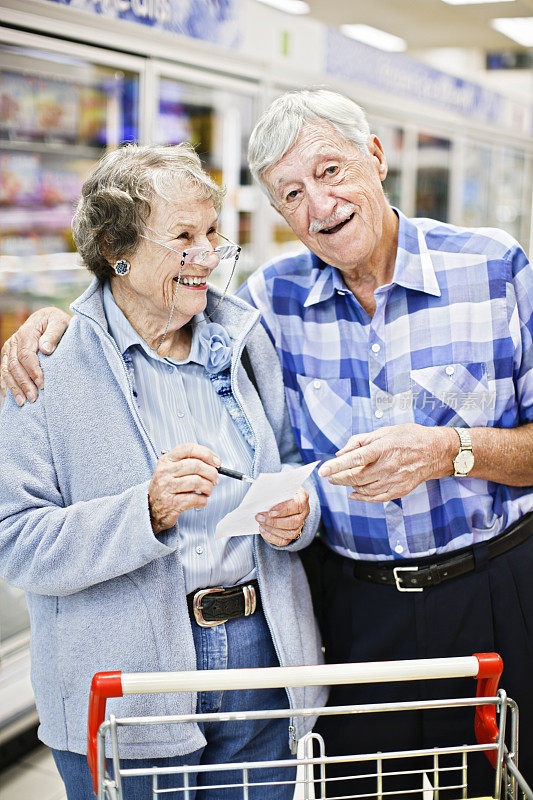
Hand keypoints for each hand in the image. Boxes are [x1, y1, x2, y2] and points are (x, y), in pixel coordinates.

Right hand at [0, 307, 70, 405]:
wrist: (47, 318)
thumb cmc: (56, 322)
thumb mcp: (60, 322)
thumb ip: (54, 334)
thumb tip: (46, 349)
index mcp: (26, 333)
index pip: (26, 355)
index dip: (33, 371)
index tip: (42, 384)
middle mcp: (14, 341)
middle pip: (15, 366)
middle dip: (23, 383)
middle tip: (34, 398)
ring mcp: (9, 349)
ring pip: (6, 371)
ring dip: (14, 388)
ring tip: (23, 402)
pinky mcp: (8, 356)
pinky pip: (3, 372)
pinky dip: (6, 386)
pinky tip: (9, 398)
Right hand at [148, 444, 220, 533]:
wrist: (152, 509)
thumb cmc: (168, 487)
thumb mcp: (173, 470)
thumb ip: (191, 462)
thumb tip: (215, 463)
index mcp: (166, 460)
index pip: (189, 449)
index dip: (206, 453)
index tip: (217, 462)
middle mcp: (165, 472)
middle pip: (196, 465)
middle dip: (211, 473)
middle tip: (215, 479)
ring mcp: (166, 487)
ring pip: (197, 482)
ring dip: (208, 487)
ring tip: (207, 490)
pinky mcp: (171, 503)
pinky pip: (195, 499)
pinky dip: (203, 500)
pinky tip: (201, 499)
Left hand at [255, 487, 309, 546]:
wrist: (286, 497)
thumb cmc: (282, 490)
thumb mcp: (281, 485)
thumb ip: (275, 487)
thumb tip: (263, 492)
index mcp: (302, 497)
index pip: (297, 506)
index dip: (284, 510)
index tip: (270, 511)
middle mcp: (304, 512)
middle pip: (293, 522)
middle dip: (274, 522)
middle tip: (260, 517)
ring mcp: (300, 524)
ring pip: (290, 533)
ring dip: (272, 530)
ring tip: (261, 523)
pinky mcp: (293, 533)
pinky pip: (284, 541)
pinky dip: (272, 537)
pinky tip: (263, 530)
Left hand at [318, 424, 455, 502]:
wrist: (436, 451)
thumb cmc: (409, 437)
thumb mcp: (384, 432)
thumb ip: (360, 441)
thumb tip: (341, 453)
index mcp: (383, 449)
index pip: (354, 459)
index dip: (336, 466)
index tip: (323, 471)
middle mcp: (388, 466)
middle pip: (356, 477)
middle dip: (338, 478)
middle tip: (330, 476)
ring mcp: (394, 480)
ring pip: (364, 489)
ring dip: (349, 486)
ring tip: (343, 480)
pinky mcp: (399, 490)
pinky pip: (376, 498)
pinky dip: (362, 497)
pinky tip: (354, 493)